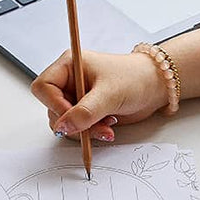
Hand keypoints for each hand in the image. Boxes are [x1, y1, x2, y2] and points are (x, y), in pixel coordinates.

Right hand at [30, 49, 169, 140]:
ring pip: (64, 124)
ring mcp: (76, 97)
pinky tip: (107, 128)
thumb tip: (61, 127)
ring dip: (84, 131)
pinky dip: (90, 134)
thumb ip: (83, 112)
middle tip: (94, 125)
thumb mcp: (108, 94)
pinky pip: (76, 129)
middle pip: (52, 109)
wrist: (155, 87)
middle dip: (74, 122)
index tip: (72, 117)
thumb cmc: (135, 78)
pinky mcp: (85, 112)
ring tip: (106, 127)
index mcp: (69, 65)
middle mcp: (69, 81)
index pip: (43, 88)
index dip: (54, 105)